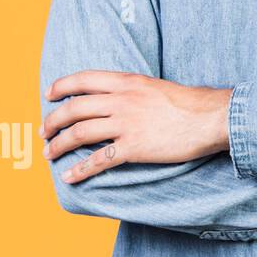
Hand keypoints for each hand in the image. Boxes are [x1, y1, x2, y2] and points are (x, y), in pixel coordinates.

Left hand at [41, 70, 230, 182]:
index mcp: (128, 82)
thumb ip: (133, 90)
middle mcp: (122, 100)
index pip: (83, 79)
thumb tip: (117, 98)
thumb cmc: (190, 103)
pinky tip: (69, 176)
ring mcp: (126, 124)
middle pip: (74, 108)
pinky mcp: (134, 147)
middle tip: (45, 132)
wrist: (212, 117)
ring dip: (58, 145)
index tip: (49, 95)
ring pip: (79, 133)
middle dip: (53, 121)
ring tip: (49, 153)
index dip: (61, 87)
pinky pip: (98, 160)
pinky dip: (79, 170)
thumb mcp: (156, 86)